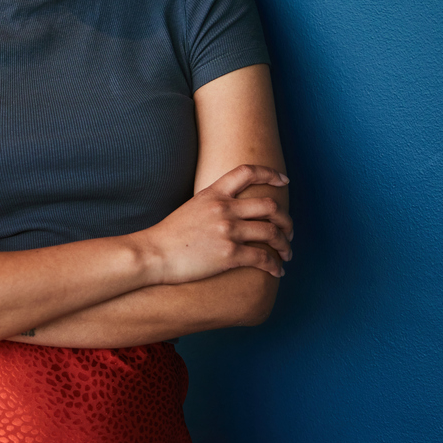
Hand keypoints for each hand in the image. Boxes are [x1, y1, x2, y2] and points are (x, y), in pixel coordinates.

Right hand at [143, 164, 292, 283]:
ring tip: (287, 253)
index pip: (247, 172)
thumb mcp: (192, 208)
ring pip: (272, 232)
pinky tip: (277, 271)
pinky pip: (264, 258)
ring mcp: (228, 231)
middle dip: (285, 219)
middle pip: (270, 206)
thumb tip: (231, 210)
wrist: (153, 254)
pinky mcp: (229, 255)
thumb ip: (214, 204)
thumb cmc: (169, 235)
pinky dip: (275, 265)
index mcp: (214, 194)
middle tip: (288, 230)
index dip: (270, 174)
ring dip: (285, 244)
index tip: (284, 180)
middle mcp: (224, 208)